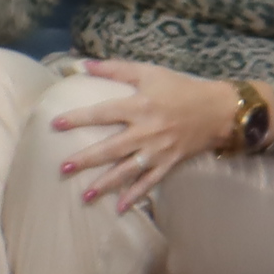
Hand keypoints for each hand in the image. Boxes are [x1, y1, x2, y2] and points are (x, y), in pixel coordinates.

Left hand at [50, 58, 246, 213]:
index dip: (78, 118)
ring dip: (105, 184)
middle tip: (63, 168)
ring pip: (127, 170)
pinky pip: (149, 182)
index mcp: (141, 106)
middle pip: (111, 147)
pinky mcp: (168, 163)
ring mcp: (157, 150)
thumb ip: (117, 69)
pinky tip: (120, 208)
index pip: (103, 113)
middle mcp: (146, 131)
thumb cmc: (181, 88)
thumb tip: (84, 65)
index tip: (56, 125)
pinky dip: (135, 196)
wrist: (218, 109)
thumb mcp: (151, 72)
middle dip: (86, 159)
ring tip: (85, 195)